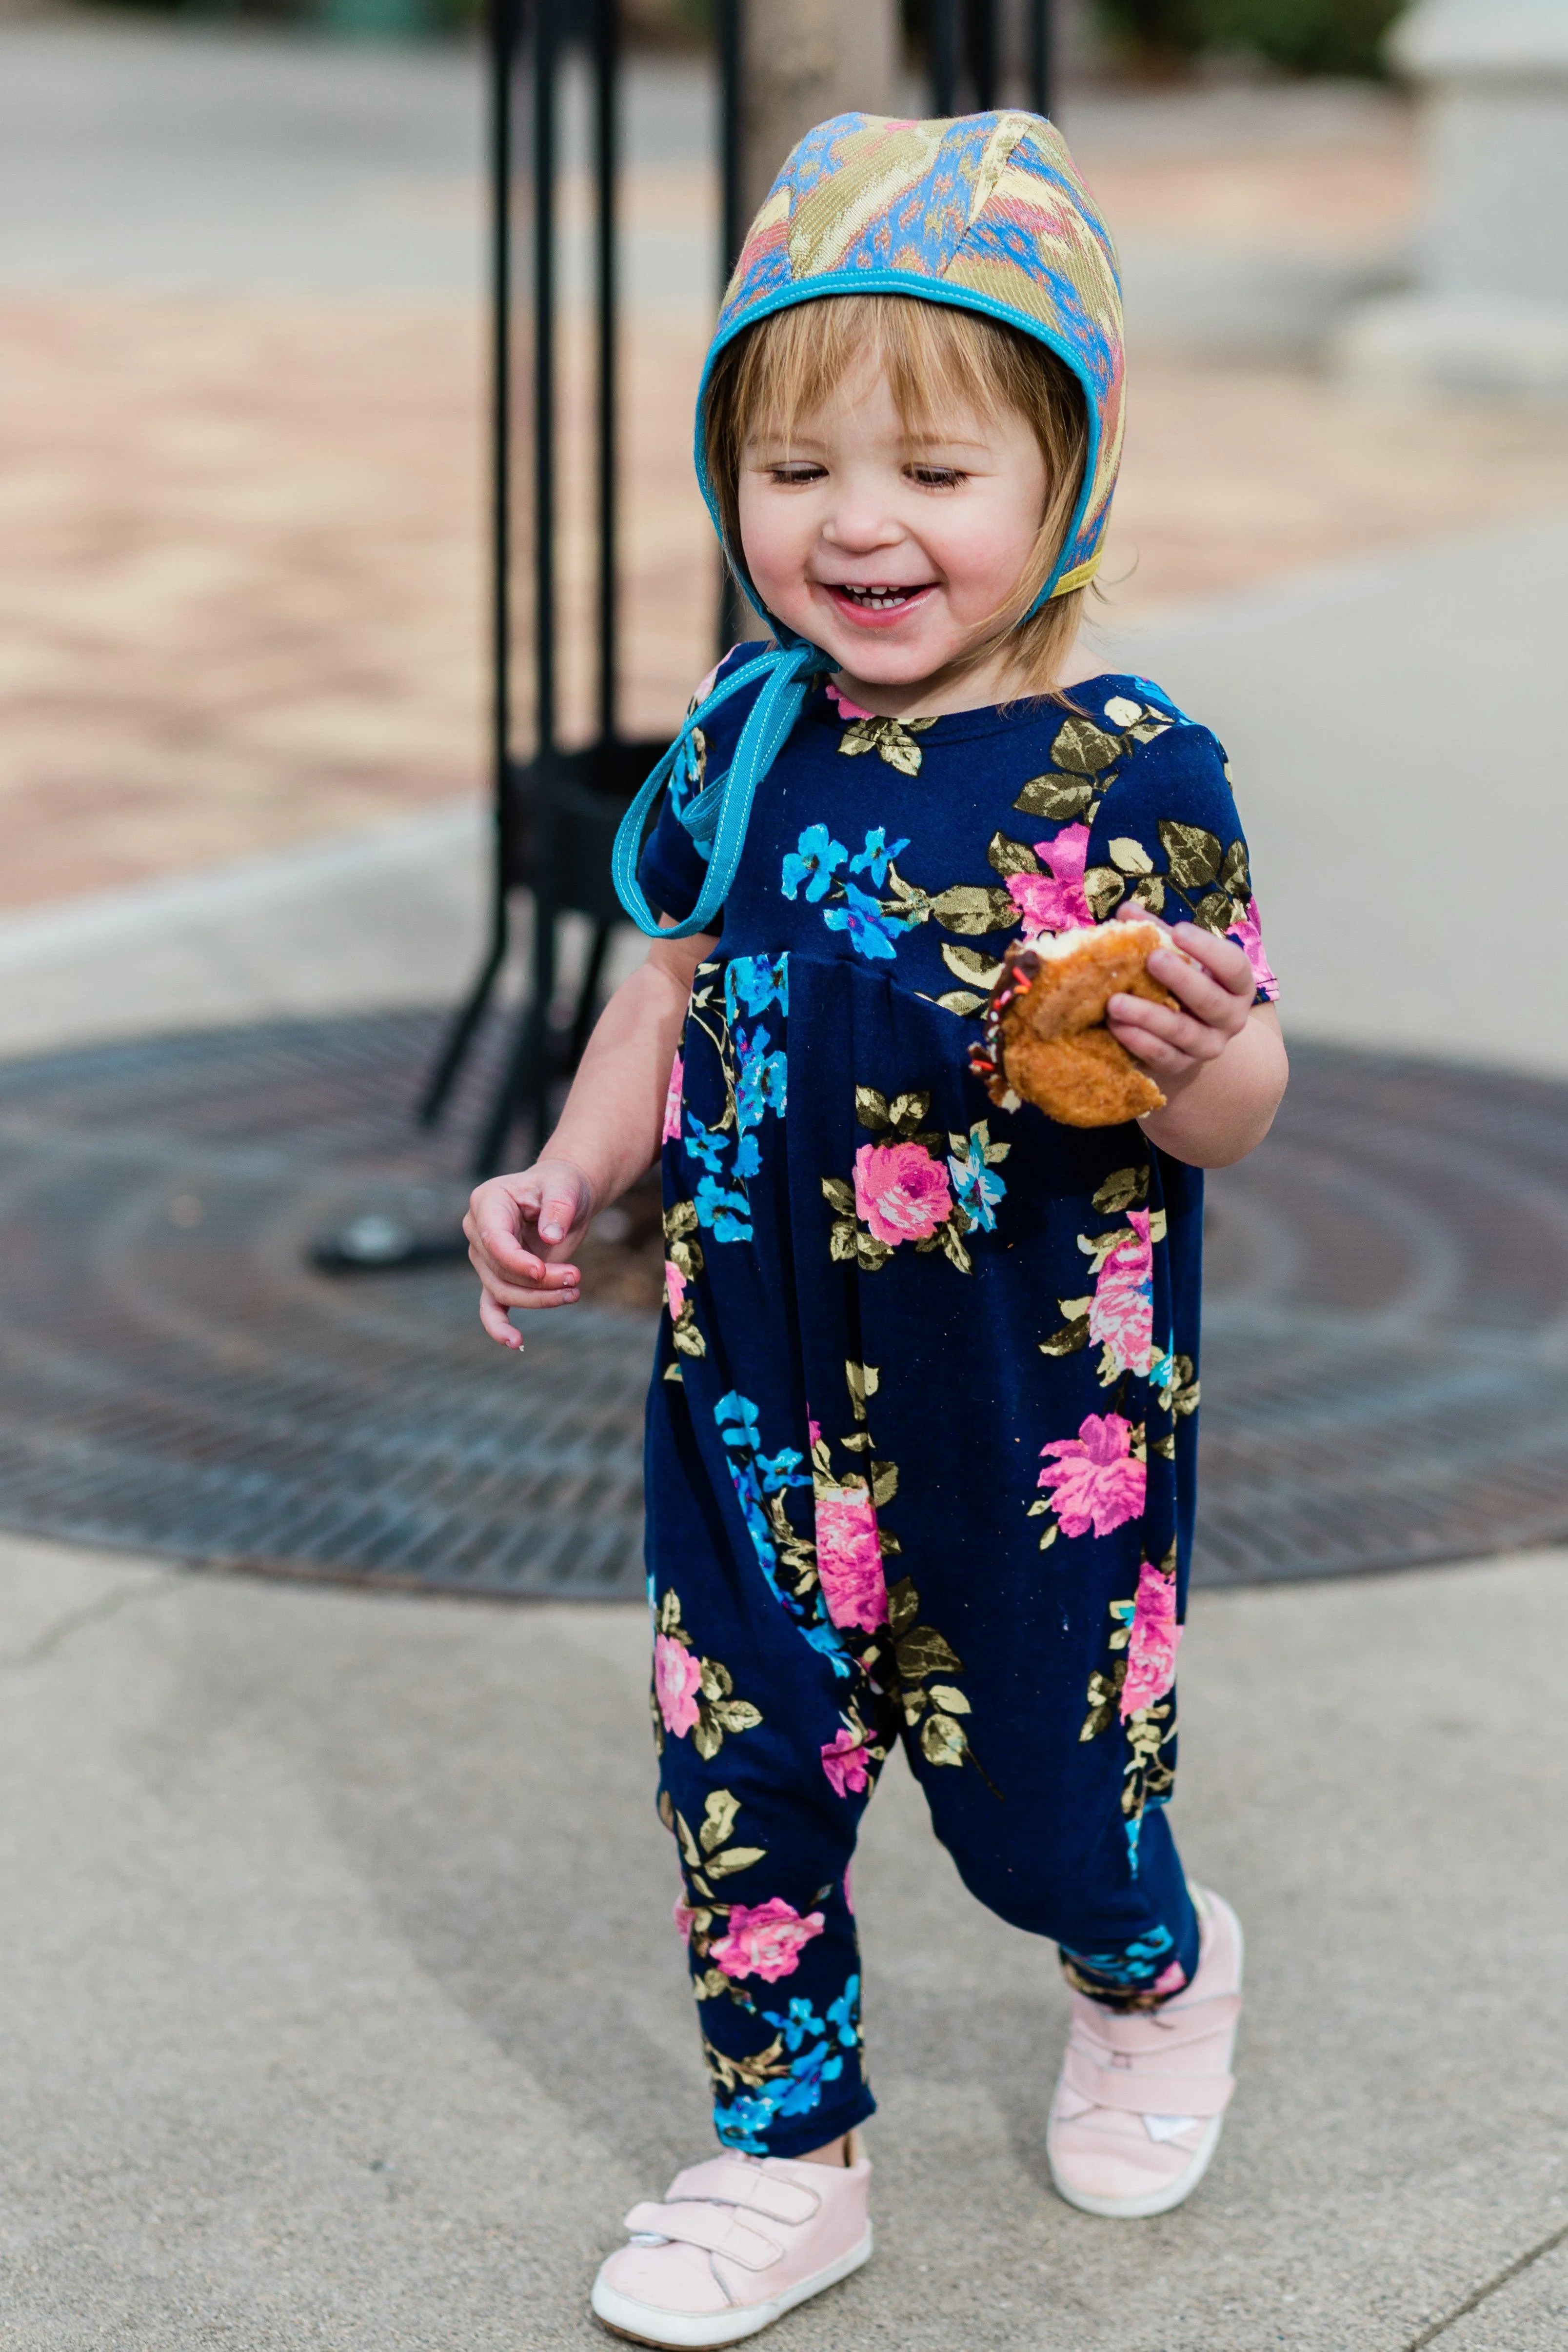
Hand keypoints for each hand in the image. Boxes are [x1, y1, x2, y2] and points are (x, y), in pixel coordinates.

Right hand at [464, 1157, 594, 1349]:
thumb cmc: (562, 1185)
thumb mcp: (565, 1186)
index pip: (493, 1240)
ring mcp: (484, 1257)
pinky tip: (515, 1342)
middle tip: (577, 1277)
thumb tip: (550, 1238)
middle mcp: (478, 1231)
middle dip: (540, 1281)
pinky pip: (490, 1306)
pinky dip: (499, 1326)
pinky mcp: (497, 1276)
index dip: (516, 1260)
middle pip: (501, 1270)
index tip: (542, 1271)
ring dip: (539, 1299)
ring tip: (574, 1292)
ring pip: (503, 1291)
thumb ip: (558, 1207)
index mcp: (487, 1202)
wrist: (563, 1195)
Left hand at [1105, 904, 1253, 1091]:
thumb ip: (1157, 933)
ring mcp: (1208, 1046)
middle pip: (1210, 1000)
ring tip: (1115, 1002)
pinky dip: (1138, 1041)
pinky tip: (1115, 1026)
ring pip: (1183, 1032)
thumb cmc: (1182, 984)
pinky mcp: (1181, 1065)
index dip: (1208, 948)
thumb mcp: (1178, 956)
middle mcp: (1230, 1018)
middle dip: (1181, 979)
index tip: (1179, 930)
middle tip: (1153, 959)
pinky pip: (1162, 1055)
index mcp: (1237, 985)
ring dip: (1148, 1016)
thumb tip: (1127, 910)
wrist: (1186, 1036)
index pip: (1233, 966)